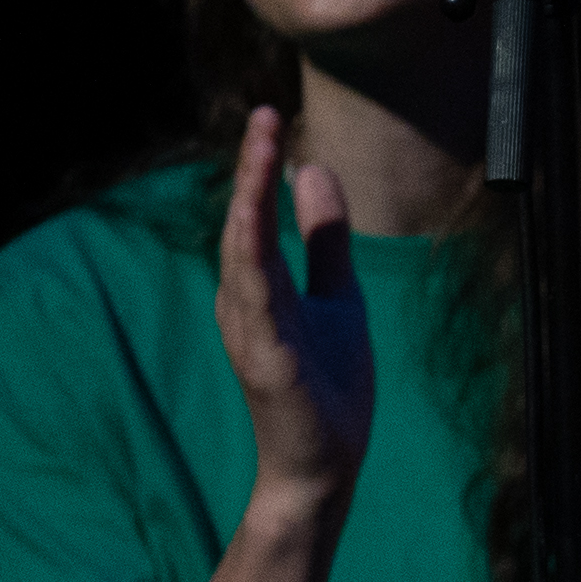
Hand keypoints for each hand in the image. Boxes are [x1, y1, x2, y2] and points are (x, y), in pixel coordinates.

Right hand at [214, 108, 377, 509]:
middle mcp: (245, 303)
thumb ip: (325, 239)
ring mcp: (253, 333)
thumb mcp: (337, 297)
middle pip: (243, 224)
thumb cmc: (327, 385)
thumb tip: (314, 170)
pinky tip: (256, 232)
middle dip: (251, 171)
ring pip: (243, 258)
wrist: (325, 466)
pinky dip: (255, 269)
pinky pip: (258, 308)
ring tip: (260, 155)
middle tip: (264, 116)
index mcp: (261, 286)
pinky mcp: (269, 365)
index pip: (255, 214)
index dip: (259, 166)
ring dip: (248, 205)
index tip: (272, 116)